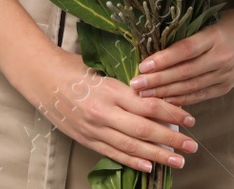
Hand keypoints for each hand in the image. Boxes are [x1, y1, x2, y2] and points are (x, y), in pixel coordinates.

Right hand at [18, 47, 200, 174]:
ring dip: (156, 156)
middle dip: (171, 140)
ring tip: (177, 162)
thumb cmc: (74, 67)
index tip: (190, 118)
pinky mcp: (86, 139)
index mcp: (111, 89)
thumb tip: (157, 93)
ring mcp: (94, 128)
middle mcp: (104, 112)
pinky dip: (132, 161)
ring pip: (131, 146)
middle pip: (144, 129)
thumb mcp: (104, 69)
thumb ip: (128, 84)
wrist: (41, 77)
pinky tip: (149, 167)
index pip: (149, 105)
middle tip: (192, 147)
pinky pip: (112, 153)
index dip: (172, 113)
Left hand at [128, 4, 233, 105]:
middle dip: (157, 80)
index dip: (162, 59)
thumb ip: (188, 35)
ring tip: (144, 95)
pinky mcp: (227, 85)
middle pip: (184, 72)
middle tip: (136, 84)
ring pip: (190, 87)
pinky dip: (183, 100)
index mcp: (214, 36)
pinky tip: (166, 102)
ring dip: (166, 93)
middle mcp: (221, 58)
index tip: (142, 65)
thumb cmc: (230, 21)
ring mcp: (225, 74)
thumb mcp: (210, 21)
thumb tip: (155, 45)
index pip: (184, 50)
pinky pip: (201, 95)